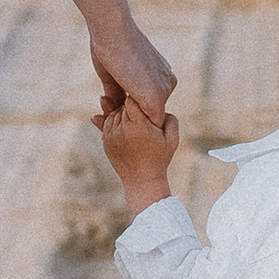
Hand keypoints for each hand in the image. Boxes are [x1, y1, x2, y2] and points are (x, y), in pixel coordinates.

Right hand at [89, 19, 175, 124]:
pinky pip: (146, 124)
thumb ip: (118, 94)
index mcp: (161, 75)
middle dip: (125, 116)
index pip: (147, 102)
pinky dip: (129, 124)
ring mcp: (164, 91)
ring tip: (105, 109)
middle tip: (102, 109)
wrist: (112, 30)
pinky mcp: (154, 99)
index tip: (105, 105)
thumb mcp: (115, 75)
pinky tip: (111, 113)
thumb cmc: (111, 47)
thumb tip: (113, 109)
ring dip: (125, 121)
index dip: (126, 109)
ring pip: (146, 120)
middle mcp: (168, 82)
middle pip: (147, 112)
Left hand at [96, 98, 180, 212]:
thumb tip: (157, 104)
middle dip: (131, 105)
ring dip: (122, 113)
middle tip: (141, 111)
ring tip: (136, 121)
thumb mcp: (172, 139)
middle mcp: (123, 128)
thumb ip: (170, 118)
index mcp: (139, 125)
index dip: (138, 98)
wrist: (142, 180)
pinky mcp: (106, 141)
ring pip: (114, 112)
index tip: (145, 100)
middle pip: (122, 104)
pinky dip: (115, 120)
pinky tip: (126, 125)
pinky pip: (107, 122)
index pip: (132, 99)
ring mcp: (112, 135)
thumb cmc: (160, 158)